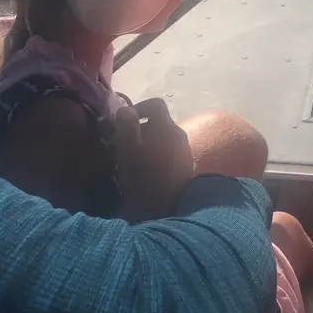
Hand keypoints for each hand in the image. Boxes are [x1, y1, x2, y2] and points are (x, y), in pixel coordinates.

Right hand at [112, 98, 194, 221]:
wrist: (167, 209)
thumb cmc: (143, 177)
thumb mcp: (128, 150)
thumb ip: (127, 126)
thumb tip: (126, 109)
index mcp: (166, 126)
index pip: (156, 104)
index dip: (139, 107)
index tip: (125, 122)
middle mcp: (180, 134)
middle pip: (160, 122)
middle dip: (142, 129)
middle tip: (125, 143)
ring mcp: (185, 150)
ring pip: (165, 137)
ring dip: (150, 142)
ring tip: (135, 159)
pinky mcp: (187, 166)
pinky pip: (170, 151)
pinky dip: (158, 154)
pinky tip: (148, 170)